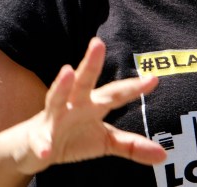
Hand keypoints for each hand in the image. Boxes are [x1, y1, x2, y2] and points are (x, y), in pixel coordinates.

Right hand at [14, 37, 166, 174]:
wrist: (34, 148)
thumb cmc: (73, 137)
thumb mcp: (105, 142)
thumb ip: (131, 145)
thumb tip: (163, 155)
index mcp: (92, 104)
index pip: (115, 93)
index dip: (133, 87)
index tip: (154, 78)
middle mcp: (73, 104)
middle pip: (84, 81)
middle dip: (91, 63)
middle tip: (98, 42)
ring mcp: (54, 118)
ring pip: (56, 98)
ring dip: (61, 85)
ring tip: (67, 71)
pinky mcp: (38, 137)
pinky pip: (41, 140)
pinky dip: (42, 144)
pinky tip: (46, 149)